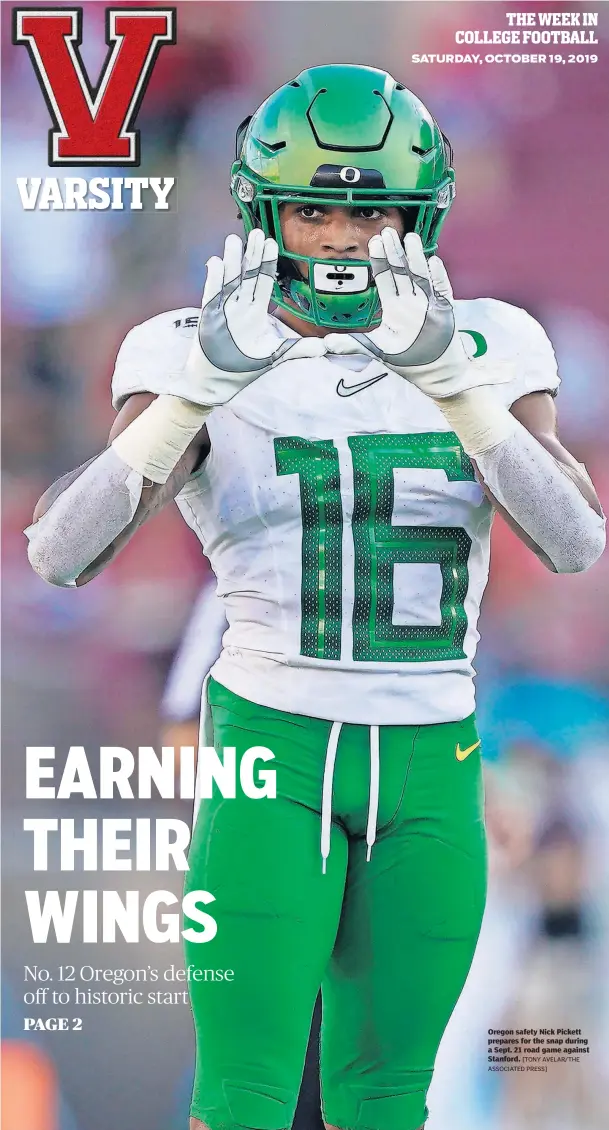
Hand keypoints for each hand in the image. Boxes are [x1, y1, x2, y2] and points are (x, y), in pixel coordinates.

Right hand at [180, 230, 324, 405]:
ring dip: (232, 260)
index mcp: (256, 312)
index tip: (270, 242)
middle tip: (256, 232)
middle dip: (252, 254)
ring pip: (229, 279)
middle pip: (247, 275)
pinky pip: (211, 294)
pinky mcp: (208, 317)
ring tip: (234, 240)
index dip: (268, 263)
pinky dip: (213, 279)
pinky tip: (216, 262)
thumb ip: (298, 350)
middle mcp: (240, 307)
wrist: (217, 382)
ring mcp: (223, 310)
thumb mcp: (275, 356)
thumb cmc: (243, 368)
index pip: (263, 282)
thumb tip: (324, 348)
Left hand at [326, 229, 509, 398]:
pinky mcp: (446, 312)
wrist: (436, 375)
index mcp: (395, 307)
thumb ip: (352, 346)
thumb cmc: (407, 362)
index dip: (380, 260)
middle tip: (387, 231)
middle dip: (395, 252)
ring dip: (416, 258)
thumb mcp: (377, 351)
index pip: (386, 278)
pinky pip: (443, 291)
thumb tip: (324, 345)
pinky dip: (438, 277)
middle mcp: (411, 302)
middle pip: (402, 272)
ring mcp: (430, 305)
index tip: (374, 240)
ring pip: (421, 276)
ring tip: (411, 238)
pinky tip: (434, 262)